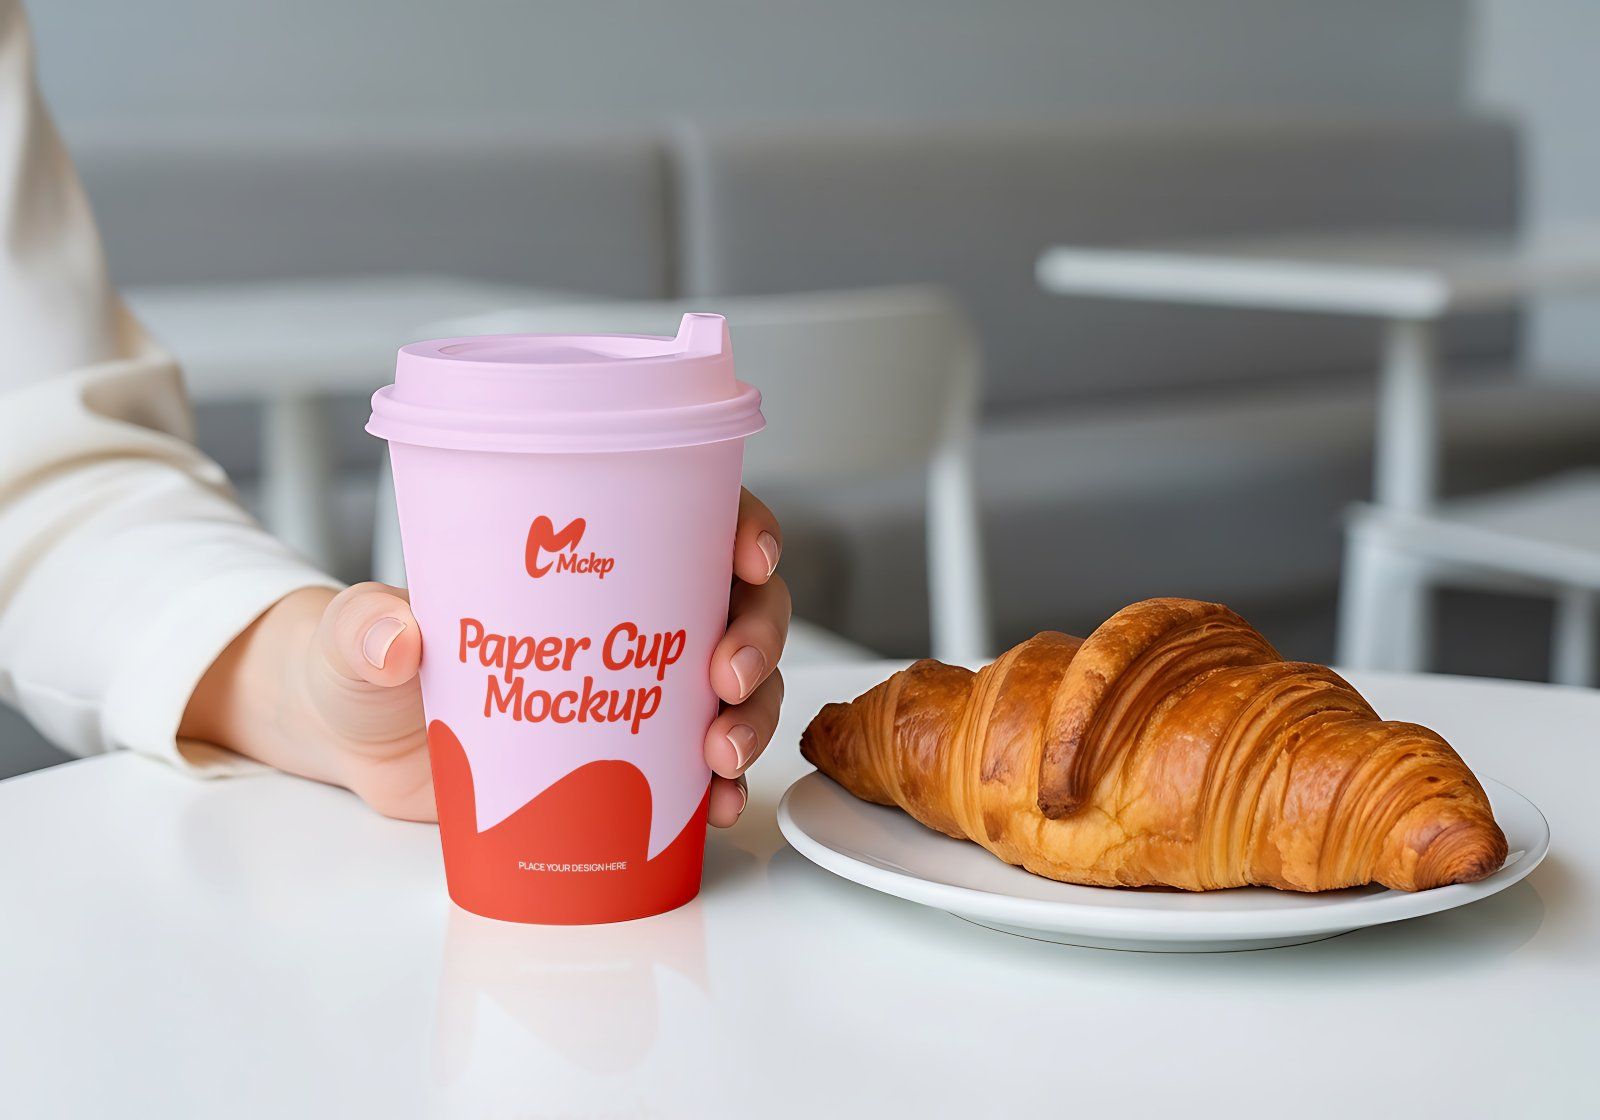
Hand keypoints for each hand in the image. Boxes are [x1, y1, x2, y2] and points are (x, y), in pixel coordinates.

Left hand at [180, 489, 789, 826]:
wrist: (359, 750)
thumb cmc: (364, 665)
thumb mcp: (355, 637)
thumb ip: (363, 629)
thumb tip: (392, 637)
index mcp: (582, 554)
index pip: (691, 514)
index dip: (743, 525)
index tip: (749, 557)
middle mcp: (628, 612)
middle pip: (737, 603)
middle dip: (756, 638)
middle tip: (725, 678)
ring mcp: (635, 685)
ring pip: (738, 685)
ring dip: (751, 717)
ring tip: (719, 759)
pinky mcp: (627, 755)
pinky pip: (704, 765)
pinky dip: (724, 784)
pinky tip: (716, 805)